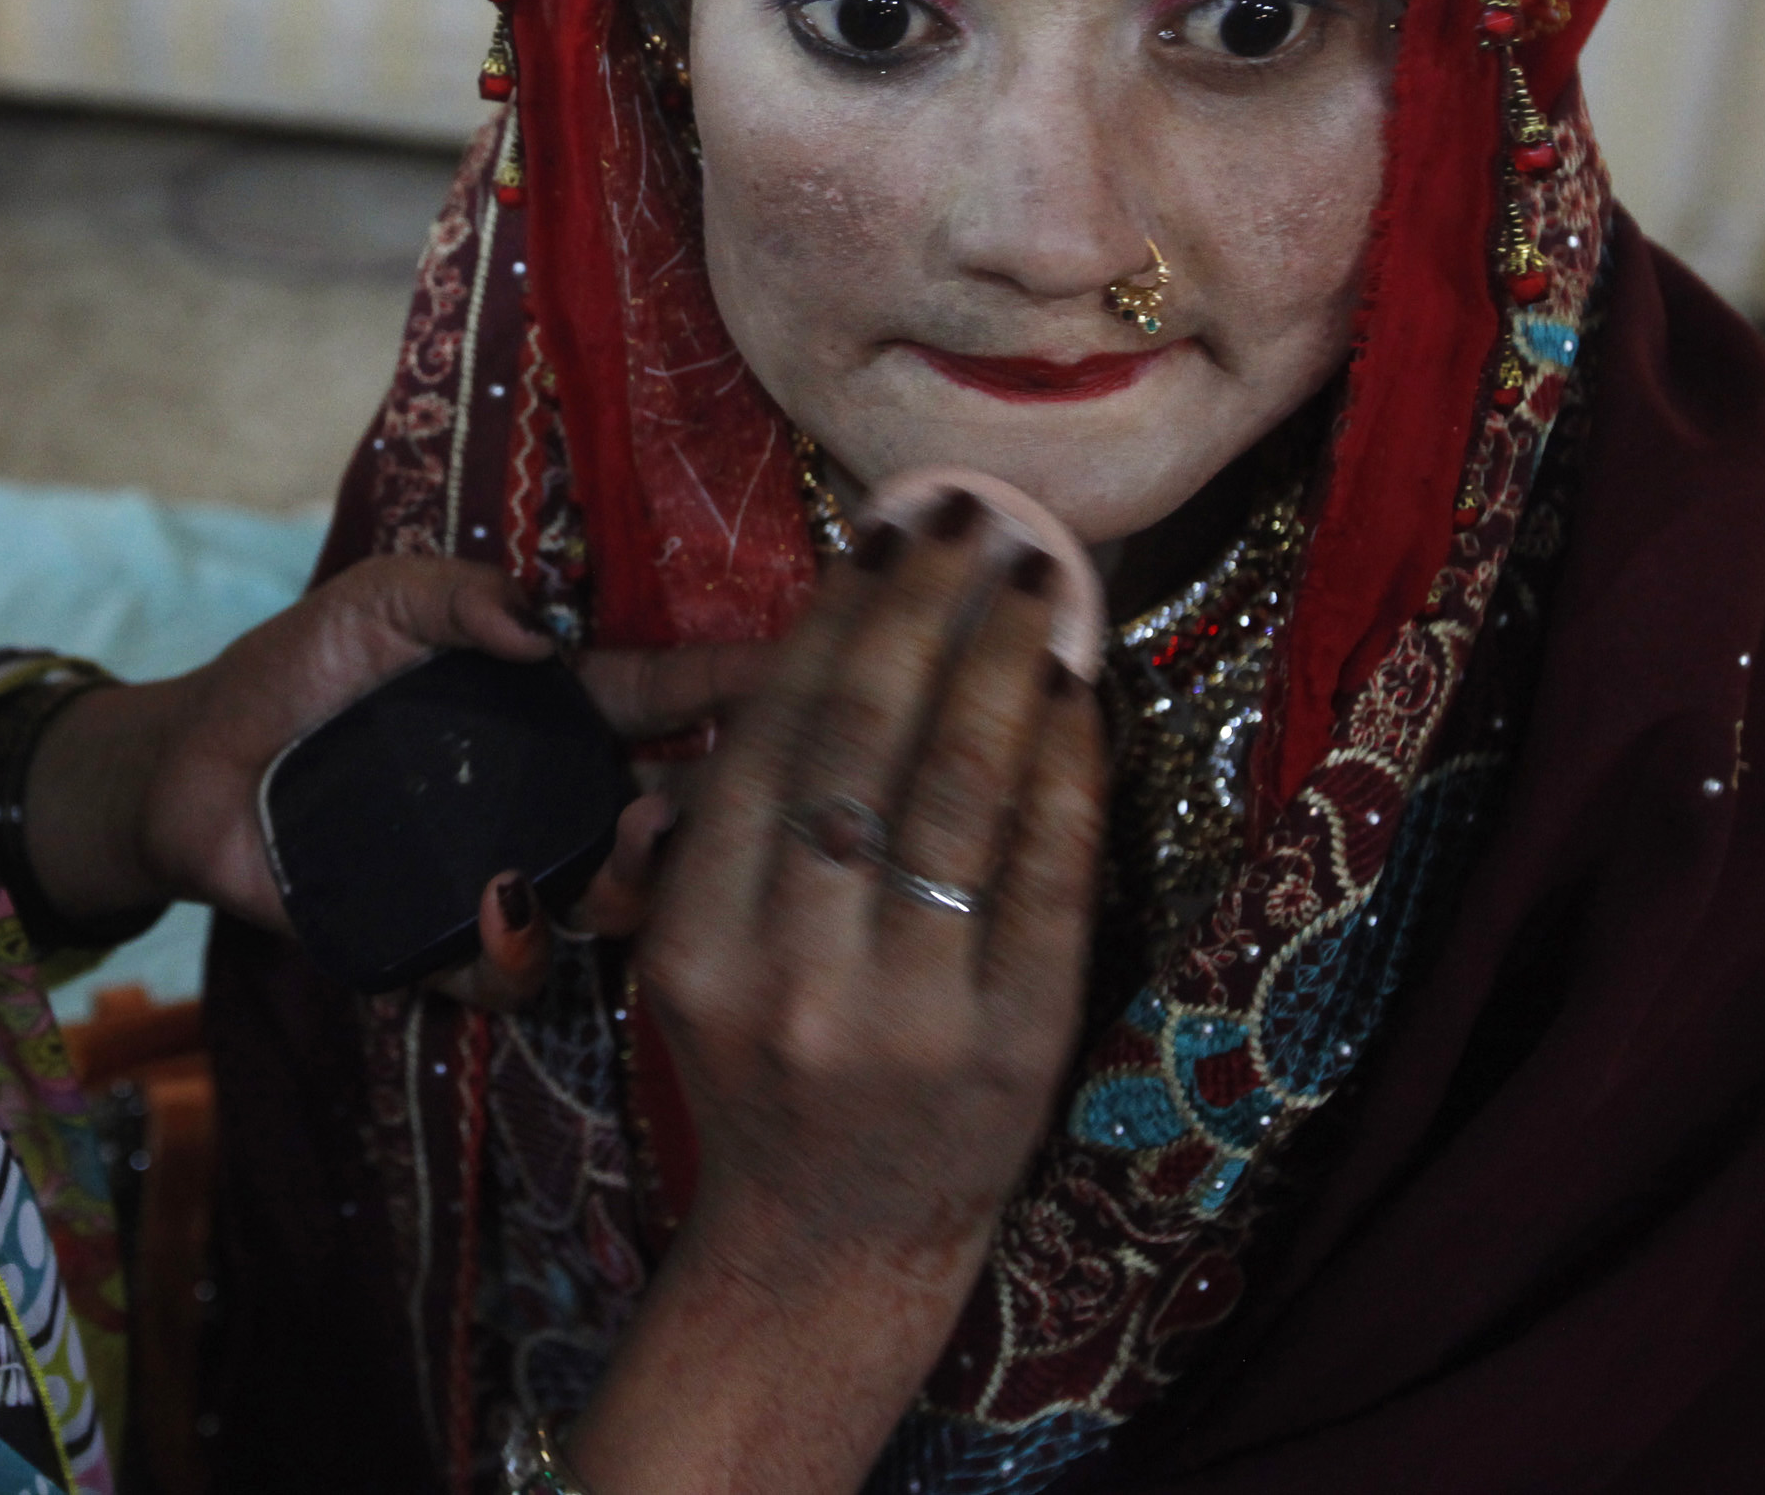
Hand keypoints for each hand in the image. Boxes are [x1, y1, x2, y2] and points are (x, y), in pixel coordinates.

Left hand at [12, 557, 773, 988]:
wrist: (194, 766)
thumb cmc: (297, 669)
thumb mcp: (378, 601)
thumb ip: (456, 595)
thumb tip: (542, 628)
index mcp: (555, 713)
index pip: (670, 701)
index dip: (741, 689)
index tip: (807, 673)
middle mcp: (552, 803)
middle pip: (677, 823)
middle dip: (718, 812)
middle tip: (708, 789)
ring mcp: (508, 879)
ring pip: (620, 915)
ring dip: (644, 888)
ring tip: (629, 847)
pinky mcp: (443, 947)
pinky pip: (514, 976)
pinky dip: (523, 951)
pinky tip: (503, 904)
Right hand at [568, 483, 1106, 1494]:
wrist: (827, 1247)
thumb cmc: (758, 1073)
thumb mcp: (687, 962)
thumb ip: (719, 832)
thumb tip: (811, 653)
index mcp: (697, 942)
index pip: (771, 739)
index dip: (833, 620)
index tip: (883, 534)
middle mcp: (794, 974)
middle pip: (864, 740)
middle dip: (924, 607)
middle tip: (973, 516)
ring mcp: (911, 1016)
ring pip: (961, 791)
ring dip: (1004, 659)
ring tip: (1038, 573)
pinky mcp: (1019, 1048)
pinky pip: (1051, 874)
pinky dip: (1068, 768)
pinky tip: (1078, 689)